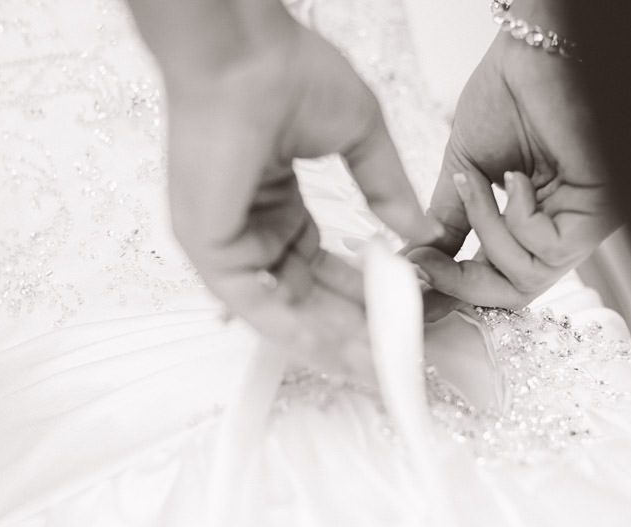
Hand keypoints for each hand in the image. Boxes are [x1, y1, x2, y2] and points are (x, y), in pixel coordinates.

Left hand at [130, 1, 440, 378]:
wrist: (247, 54)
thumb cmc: (289, 75)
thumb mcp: (358, 138)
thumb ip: (387, 190)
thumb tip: (421, 230)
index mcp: (274, 204)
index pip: (321, 266)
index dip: (361, 295)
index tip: (400, 316)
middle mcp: (249, 229)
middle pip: (306, 296)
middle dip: (351, 330)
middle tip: (393, 358)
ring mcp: (226, 242)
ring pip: (284, 309)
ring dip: (331, 342)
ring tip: (377, 369)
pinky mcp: (209, 250)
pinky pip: (259, 305)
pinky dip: (299, 332)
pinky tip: (340, 353)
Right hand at [407, 0, 618, 319]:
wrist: (528, 53)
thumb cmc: (506, 98)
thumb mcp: (463, 174)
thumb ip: (446, 225)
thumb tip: (414, 267)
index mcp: (532, 222)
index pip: (498, 281)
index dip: (454, 290)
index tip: (412, 283)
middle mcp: (560, 228)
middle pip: (514, 294)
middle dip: (463, 282)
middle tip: (426, 262)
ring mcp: (583, 223)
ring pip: (527, 276)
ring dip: (486, 231)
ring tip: (476, 185)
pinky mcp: (601, 211)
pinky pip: (548, 249)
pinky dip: (515, 218)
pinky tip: (514, 178)